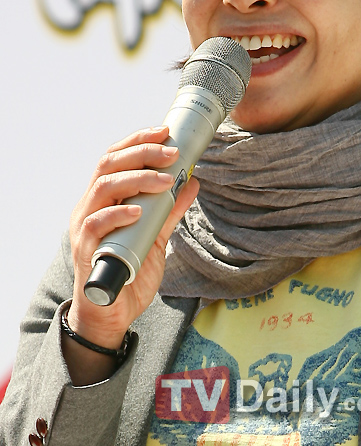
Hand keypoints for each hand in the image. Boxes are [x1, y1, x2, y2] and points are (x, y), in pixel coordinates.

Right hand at [68, 126, 198, 351]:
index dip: (138, 141)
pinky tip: (137, 211)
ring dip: (136, 179)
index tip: (165, 132)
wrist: (112, 314)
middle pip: (108, 165)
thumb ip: (170, 210)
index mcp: (104, 199)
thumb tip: (192, 182)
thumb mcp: (156, 236)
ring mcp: (84, 228)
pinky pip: (95, 225)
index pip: (116, 158)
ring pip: (102, 189)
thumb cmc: (129, 272)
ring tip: (164, 180)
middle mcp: (90, 207)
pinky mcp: (85, 251)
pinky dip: (117, 214)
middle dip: (141, 153)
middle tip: (172, 154)